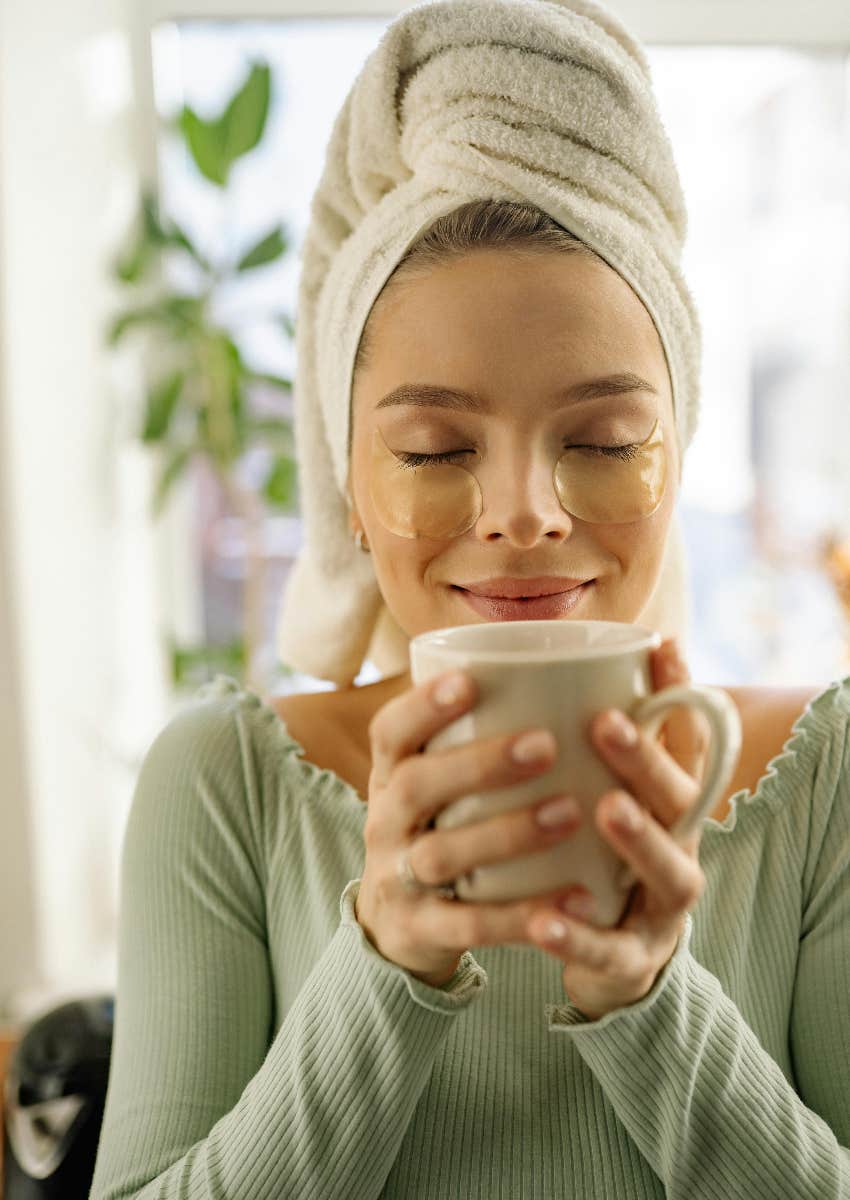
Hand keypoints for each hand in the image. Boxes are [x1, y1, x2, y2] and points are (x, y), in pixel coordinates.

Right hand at [355, 670, 588, 986]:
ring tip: (570, 812)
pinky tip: (576, 898)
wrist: (398, 923)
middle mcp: (385, 821)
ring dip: (507, 832)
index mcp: (391, 774)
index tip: (470, 680)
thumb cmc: (442, 825)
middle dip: (480, 763)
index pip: (390, 731)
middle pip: (416, 786)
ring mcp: (398, 878)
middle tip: (546, 744)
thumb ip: (480, 734)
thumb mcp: (440, 780)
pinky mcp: (420, 930)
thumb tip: (576, 670)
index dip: (422, 705)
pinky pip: (469, 925)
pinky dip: (522, 916)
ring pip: (442, 854)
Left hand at [525, 638, 709, 1020]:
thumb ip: (583, 743)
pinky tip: (545, 919)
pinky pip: (612, 951)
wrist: (609, 959)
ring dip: (639, 839)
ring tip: (605, 809)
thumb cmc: (602, 858)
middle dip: (648, 760)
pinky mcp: (634, 959)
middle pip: (680, 801)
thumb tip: (546, 665)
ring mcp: (664, 905)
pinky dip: (580, 937)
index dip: (679, 695)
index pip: (685, 743)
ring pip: (668, 872)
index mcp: (669, 804)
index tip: (660, 646)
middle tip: (608, 723)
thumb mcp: (600, 795)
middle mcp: (680, 847)